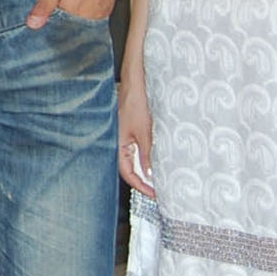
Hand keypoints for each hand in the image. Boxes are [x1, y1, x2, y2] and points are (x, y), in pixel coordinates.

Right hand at [118, 58, 154, 197]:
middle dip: (142, 181)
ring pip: (132, 159)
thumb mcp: (144, 132)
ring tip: (158, 179)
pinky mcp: (130, 129)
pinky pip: (136, 149)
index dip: (139, 185)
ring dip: (144, 169)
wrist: (135, 82)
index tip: (153, 194)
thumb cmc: (135, 102)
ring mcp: (123, 135)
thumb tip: (149, 173)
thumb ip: (146, 154)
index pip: (126, 172)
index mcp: (118, 143)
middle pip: (128, 168)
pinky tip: (155, 160)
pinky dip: (145, 157)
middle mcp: (118, 141)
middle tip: (157, 191)